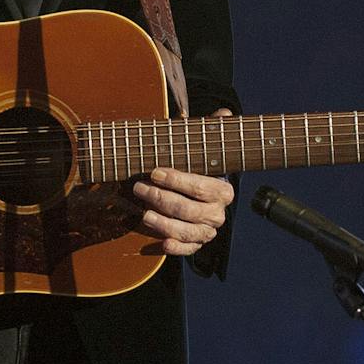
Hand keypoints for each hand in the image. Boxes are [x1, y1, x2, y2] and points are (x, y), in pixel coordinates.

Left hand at [132, 108, 235, 255]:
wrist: (198, 197)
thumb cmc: (195, 169)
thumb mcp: (201, 150)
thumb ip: (211, 132)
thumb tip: (224, 113)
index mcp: (222, 191)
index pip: (199, 186)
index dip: (176, 180)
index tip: (154, 172)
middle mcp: (217, 213)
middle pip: (189, 210)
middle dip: (161, 199)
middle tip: (139, 188)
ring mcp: (207, 231)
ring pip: (187, 231)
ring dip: (163, 223)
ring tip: (143, 214)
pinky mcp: (196, 245)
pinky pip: (187, 250)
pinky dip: (175, 248)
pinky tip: (162, 243)